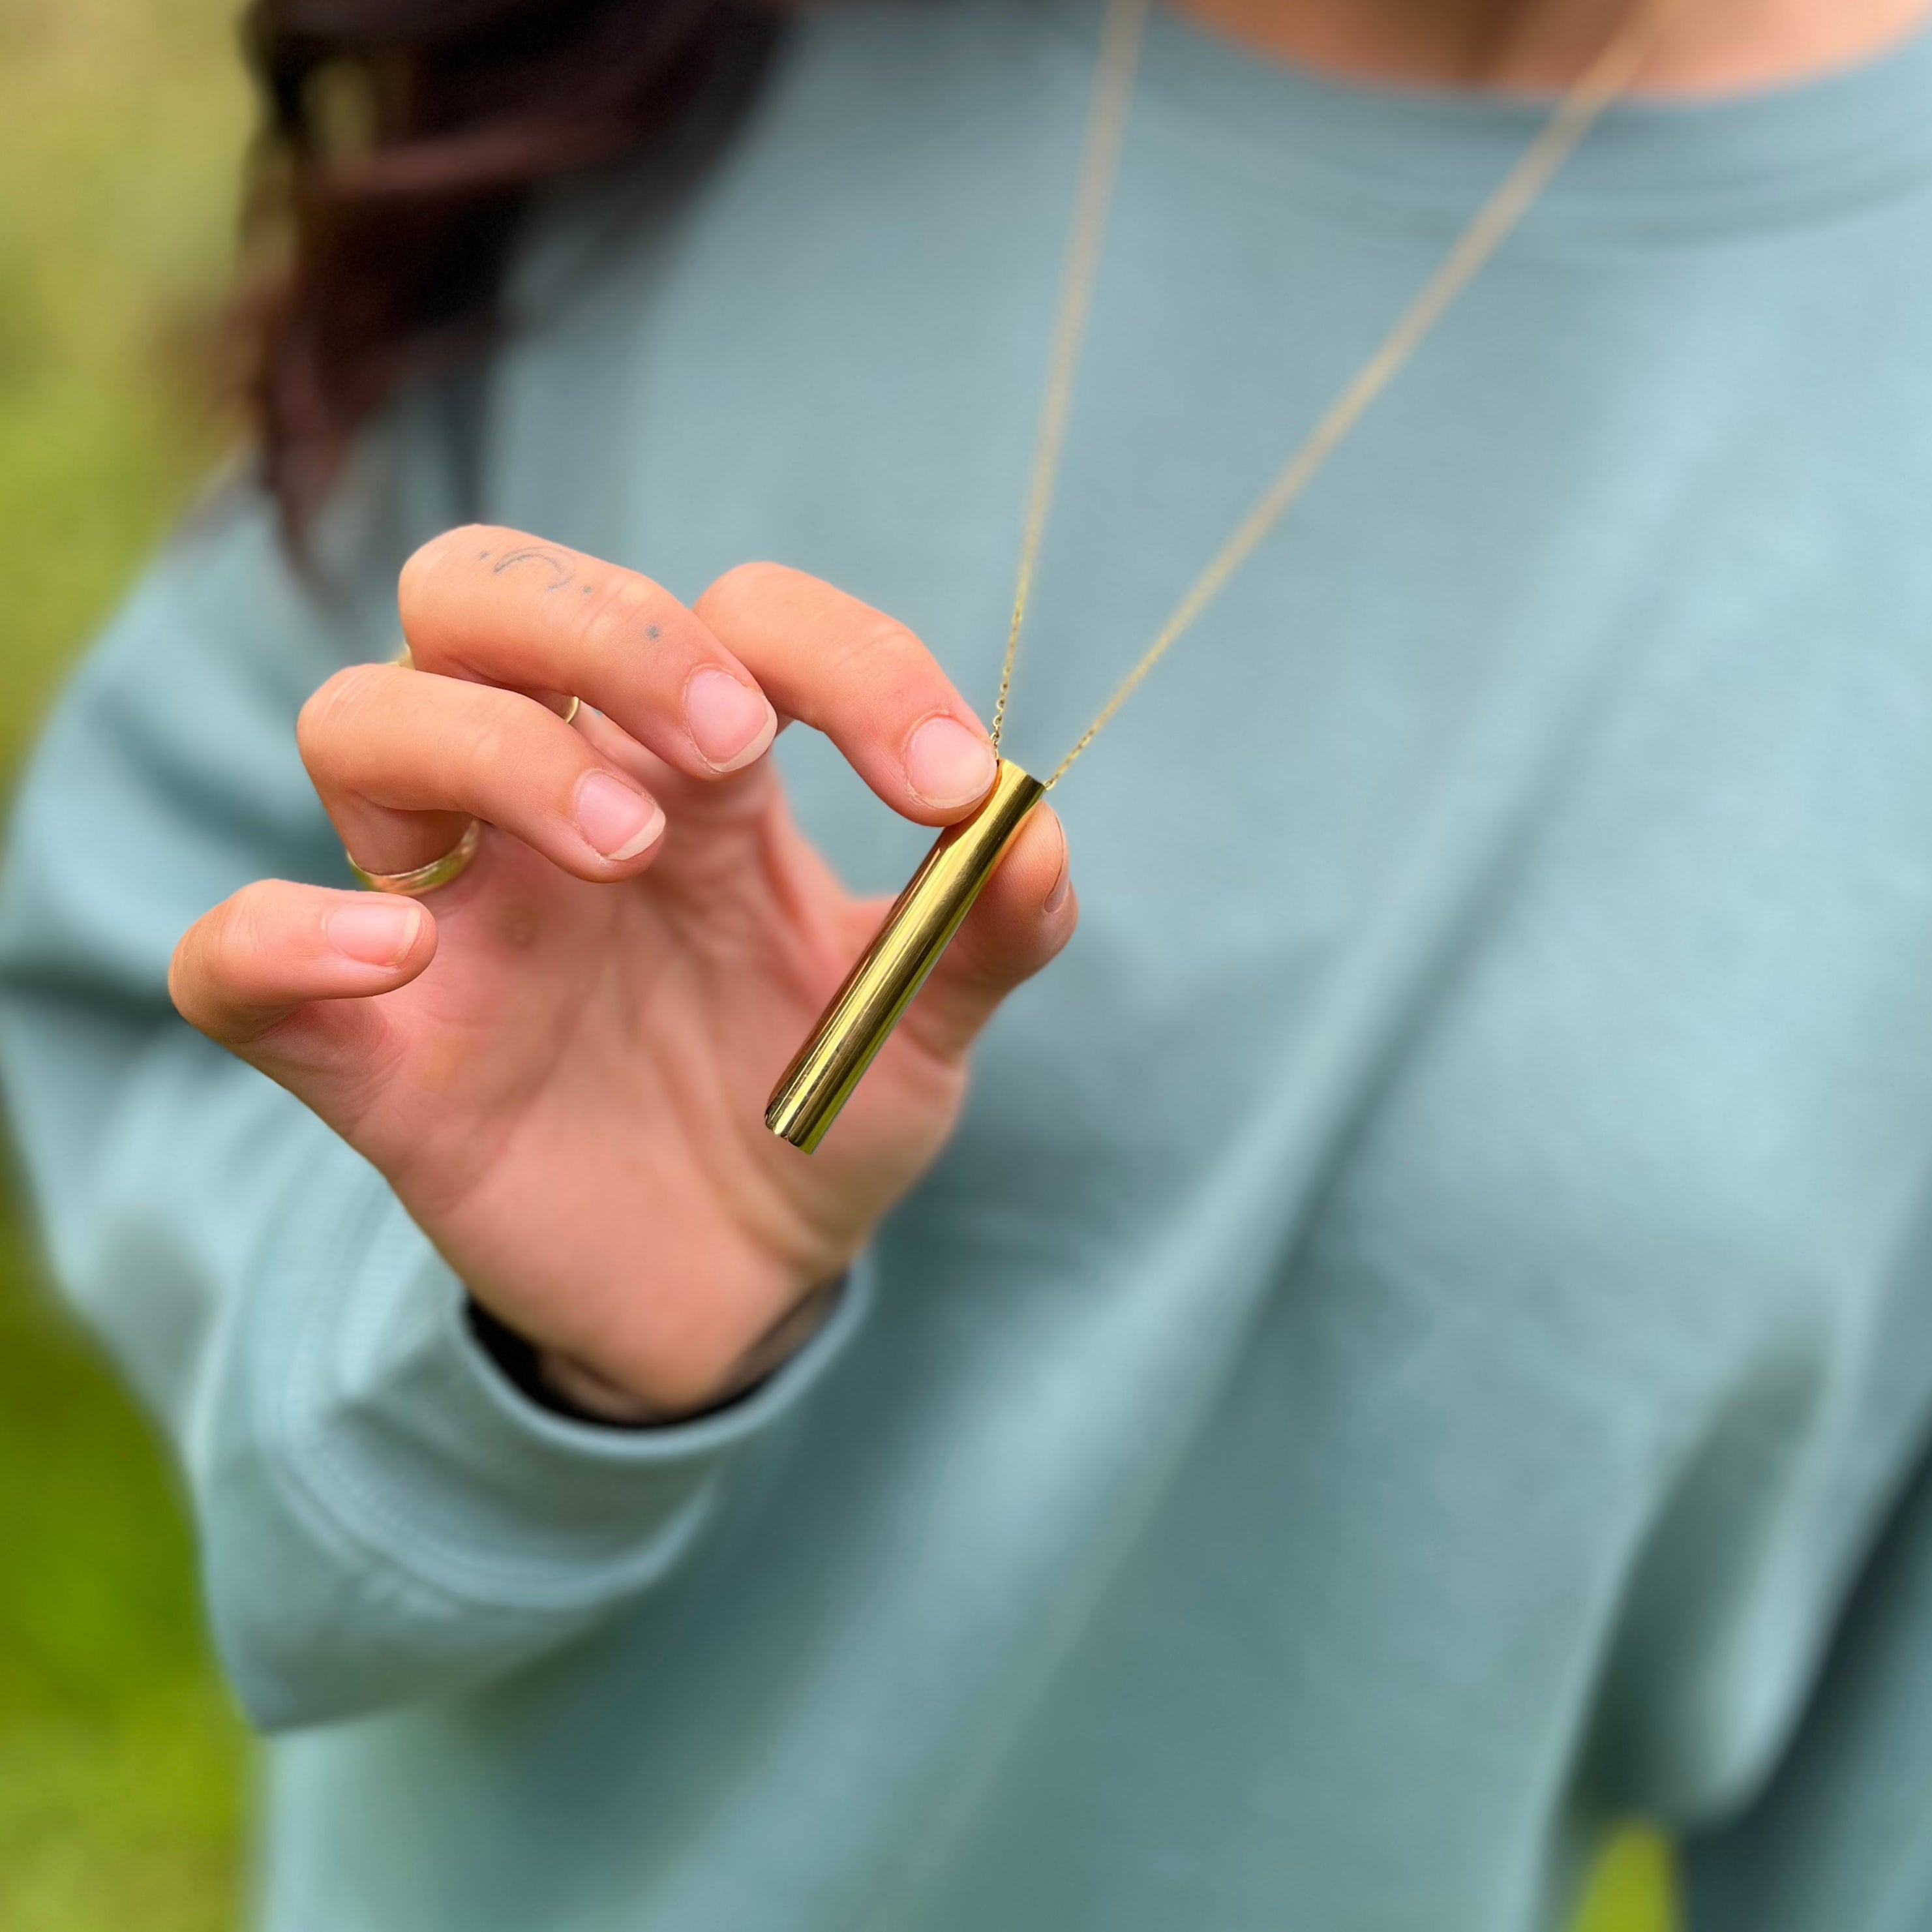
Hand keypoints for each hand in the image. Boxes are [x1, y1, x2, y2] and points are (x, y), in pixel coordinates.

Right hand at [170, 529, 1075, 1413]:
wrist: (736, 1286)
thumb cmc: (817, 1117)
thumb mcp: (923, 1030)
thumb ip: (983, 931)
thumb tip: (1034, 828)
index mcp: (698, 781)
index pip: (731, 619)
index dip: (848, 660)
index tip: (952, 782)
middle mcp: (554, 810)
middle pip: (484, 593)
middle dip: (608, 629)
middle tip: (732, 749)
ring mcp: (450, 920)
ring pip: (359, 721)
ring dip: (488, 748)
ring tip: (623, 852)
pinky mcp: (370, 1055)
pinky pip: (236, 958)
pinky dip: (288, 935)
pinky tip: (397, 956)